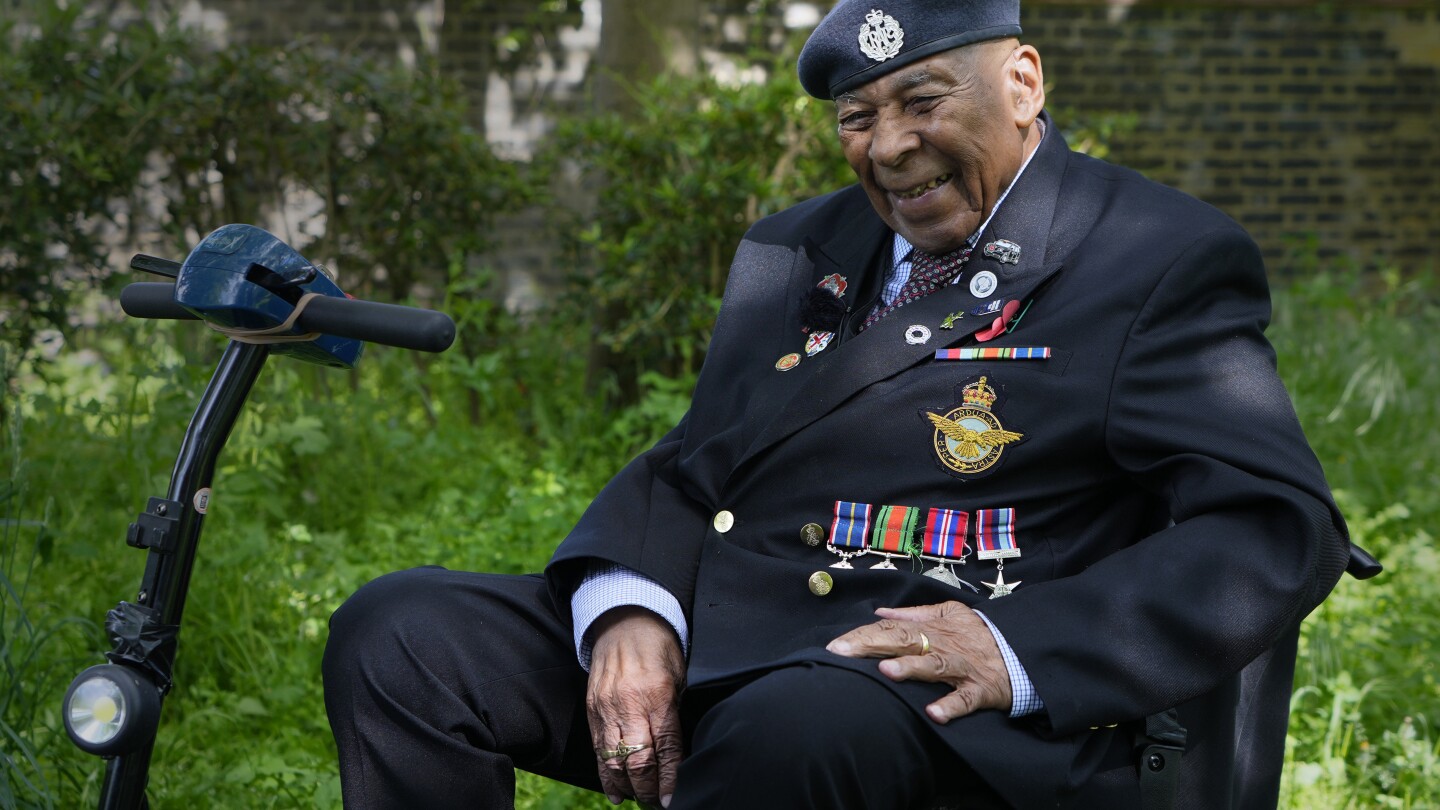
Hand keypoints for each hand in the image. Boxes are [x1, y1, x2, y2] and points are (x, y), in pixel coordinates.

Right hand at [587, 606, 685, 806]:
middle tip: (657, 804)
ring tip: (640, 800)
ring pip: (614, 761)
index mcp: (658, 695)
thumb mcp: (680, 675)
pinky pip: (598, 750)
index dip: (669, 780)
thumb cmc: (660, 648)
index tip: (672, 801)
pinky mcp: (592, 709)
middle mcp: (630, 704)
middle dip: (649, 790)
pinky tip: (616, 793)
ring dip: (628, 787)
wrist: (623, 621)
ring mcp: (607, 708)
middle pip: (638, 760)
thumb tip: (680, 755)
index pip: (665, 748)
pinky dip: (606, 777)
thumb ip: (677, 712)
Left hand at [826, 601, 1012, 722]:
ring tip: (886, 671)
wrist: (1024, 651)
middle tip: (843, 653)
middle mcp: (944, 646)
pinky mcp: (981, 690)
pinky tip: (933, 714)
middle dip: (872, 646)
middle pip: (905, 641)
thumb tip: (879, 612)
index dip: (863, 635)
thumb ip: (914, 614)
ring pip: (934, 667)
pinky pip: (964, 699)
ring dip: (911, 669)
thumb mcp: (949, 614)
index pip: (891, 629)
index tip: (836, 646)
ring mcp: (962, 669)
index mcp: (934, 628)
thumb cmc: (980, 634)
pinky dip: (950, 706)